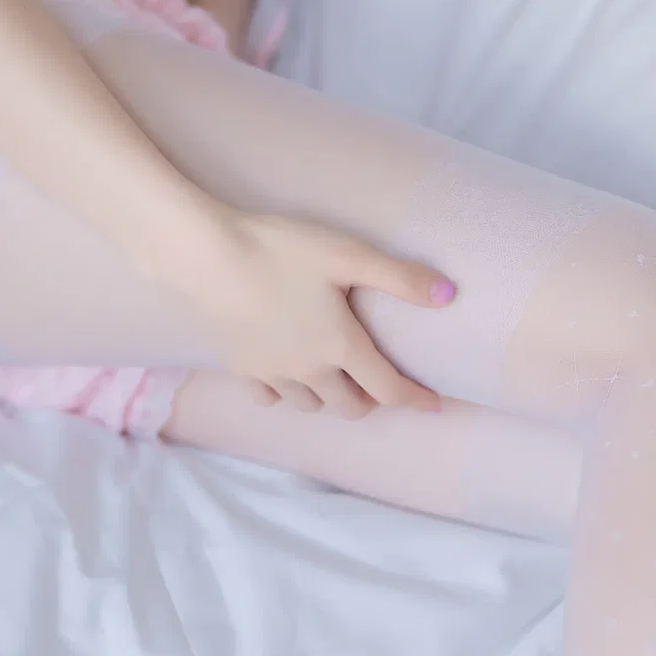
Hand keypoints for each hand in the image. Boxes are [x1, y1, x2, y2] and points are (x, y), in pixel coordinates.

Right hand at [181, 209, 458, 417]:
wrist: (206, 257)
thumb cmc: (279, 249)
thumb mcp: (347, 254)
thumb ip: (400, 277)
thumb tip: (449, 296)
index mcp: (340, 345)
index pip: (388, 389)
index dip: (415, 399)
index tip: (435, 404)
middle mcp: (309, 370)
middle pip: (350, 406)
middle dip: (370, 400)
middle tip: (379, 384)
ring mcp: (272, 373)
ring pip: (311, 405)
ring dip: (330, 398)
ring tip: (335, 378)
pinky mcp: (241, 367)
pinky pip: (270, 397)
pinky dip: (286, 394)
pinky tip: (287, 376)